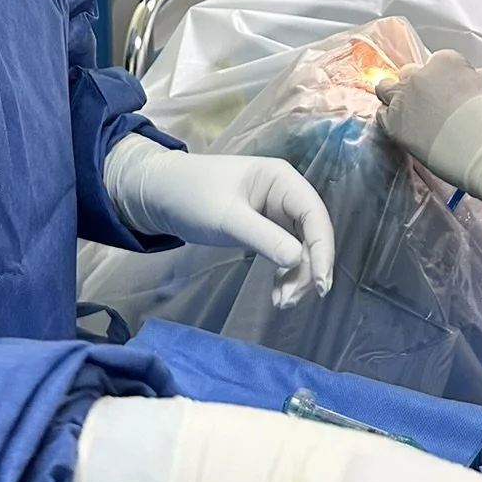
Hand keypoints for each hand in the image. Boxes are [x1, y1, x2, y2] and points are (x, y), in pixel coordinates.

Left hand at [104, 136, 333, 306]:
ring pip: (301, 248)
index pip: (315, 214)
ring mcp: (276, 212)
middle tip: (290, 300)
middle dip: (308, 268)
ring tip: (281, 301)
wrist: (158, 195)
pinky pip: (285, 253)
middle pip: (312, 234)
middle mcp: (285, 193)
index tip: (321, 283)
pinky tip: (277, 293)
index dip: (323, 249)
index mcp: (281, 179)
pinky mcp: (265, 229)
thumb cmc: (191, 196)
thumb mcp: (227, 219)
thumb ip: (264, 238)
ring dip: (297, 275)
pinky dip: (285, 273)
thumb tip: (300, 260)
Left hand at [376, 53, 481, 260]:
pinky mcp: (394, 121)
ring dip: (396, 98)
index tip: (448, 94)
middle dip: (416, 85)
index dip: (441, 80)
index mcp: (446, 60)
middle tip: (428, 105)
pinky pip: (382, 114)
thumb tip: (455, 95)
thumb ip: (461, 84)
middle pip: (409, 73)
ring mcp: (404, 96)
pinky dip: (390, 119)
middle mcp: (421, 73)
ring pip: (387, 89)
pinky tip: (402, 128)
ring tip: (409, 115)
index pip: (436, 62)